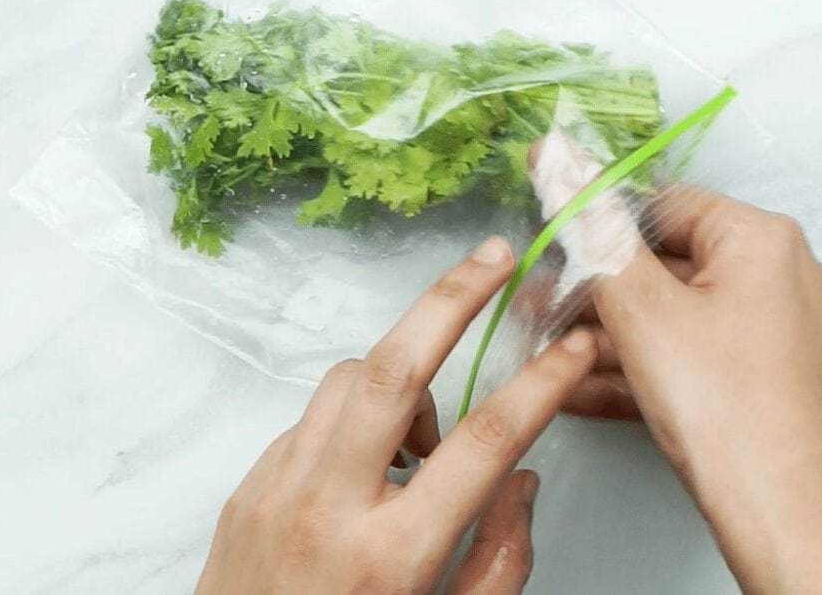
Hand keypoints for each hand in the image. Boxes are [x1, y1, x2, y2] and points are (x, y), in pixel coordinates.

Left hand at [196, 237, 596, 594]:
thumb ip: (498, 562)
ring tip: (424, 436)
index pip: (484, 444)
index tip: (572, 348)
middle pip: (395, 369)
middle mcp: (328, 508)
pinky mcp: (249, 486)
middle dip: (451, 299)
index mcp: (391, 556)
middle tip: (493, 258)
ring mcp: (277, 491)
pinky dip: (356, 422)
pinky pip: (315, 420)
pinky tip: (369, 467)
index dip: (540, 386)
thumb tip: (519, 480)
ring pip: (350, 379)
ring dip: (402, 380)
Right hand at [573, 186, 821, 593]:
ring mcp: (783, 334)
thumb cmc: (728, 415)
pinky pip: (697, 358)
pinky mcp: (772, 382)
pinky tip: (585, 392)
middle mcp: (784, 277)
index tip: (551, 246)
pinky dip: (645, 369)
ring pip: (678, 319)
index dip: (599, 223)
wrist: (788, 525)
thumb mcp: (641, 310)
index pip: (664, 204)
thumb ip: (592, 229)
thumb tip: (559, 152)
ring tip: (549, 355)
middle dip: (595, 293)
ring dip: (609, 337)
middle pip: (669, 265)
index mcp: (763, 241)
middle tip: (540, 310)